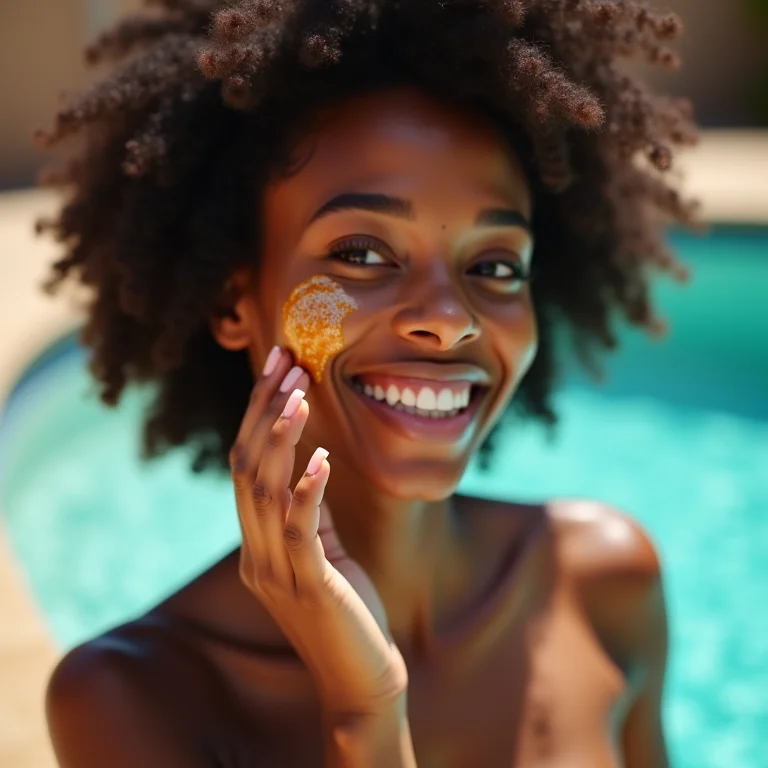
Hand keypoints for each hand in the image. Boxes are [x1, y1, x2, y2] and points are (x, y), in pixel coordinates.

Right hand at [230, 348, 407, 715]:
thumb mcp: (324, 552)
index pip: (246, 467)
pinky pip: (300, 531)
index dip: (258, 415)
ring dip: (281, 439)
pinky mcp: (309, 587)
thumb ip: (310, 513)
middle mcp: (256, 554)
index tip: (277, 368)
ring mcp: (277, 572)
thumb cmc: (347, 610)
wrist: (360, 679)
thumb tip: (310, 462)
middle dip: (264, 412)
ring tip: (299, 393)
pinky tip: (321, 458)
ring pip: (264, 492)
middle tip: (285, 362)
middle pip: (247, 468)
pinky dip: (307, 491)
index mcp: (256, 544)